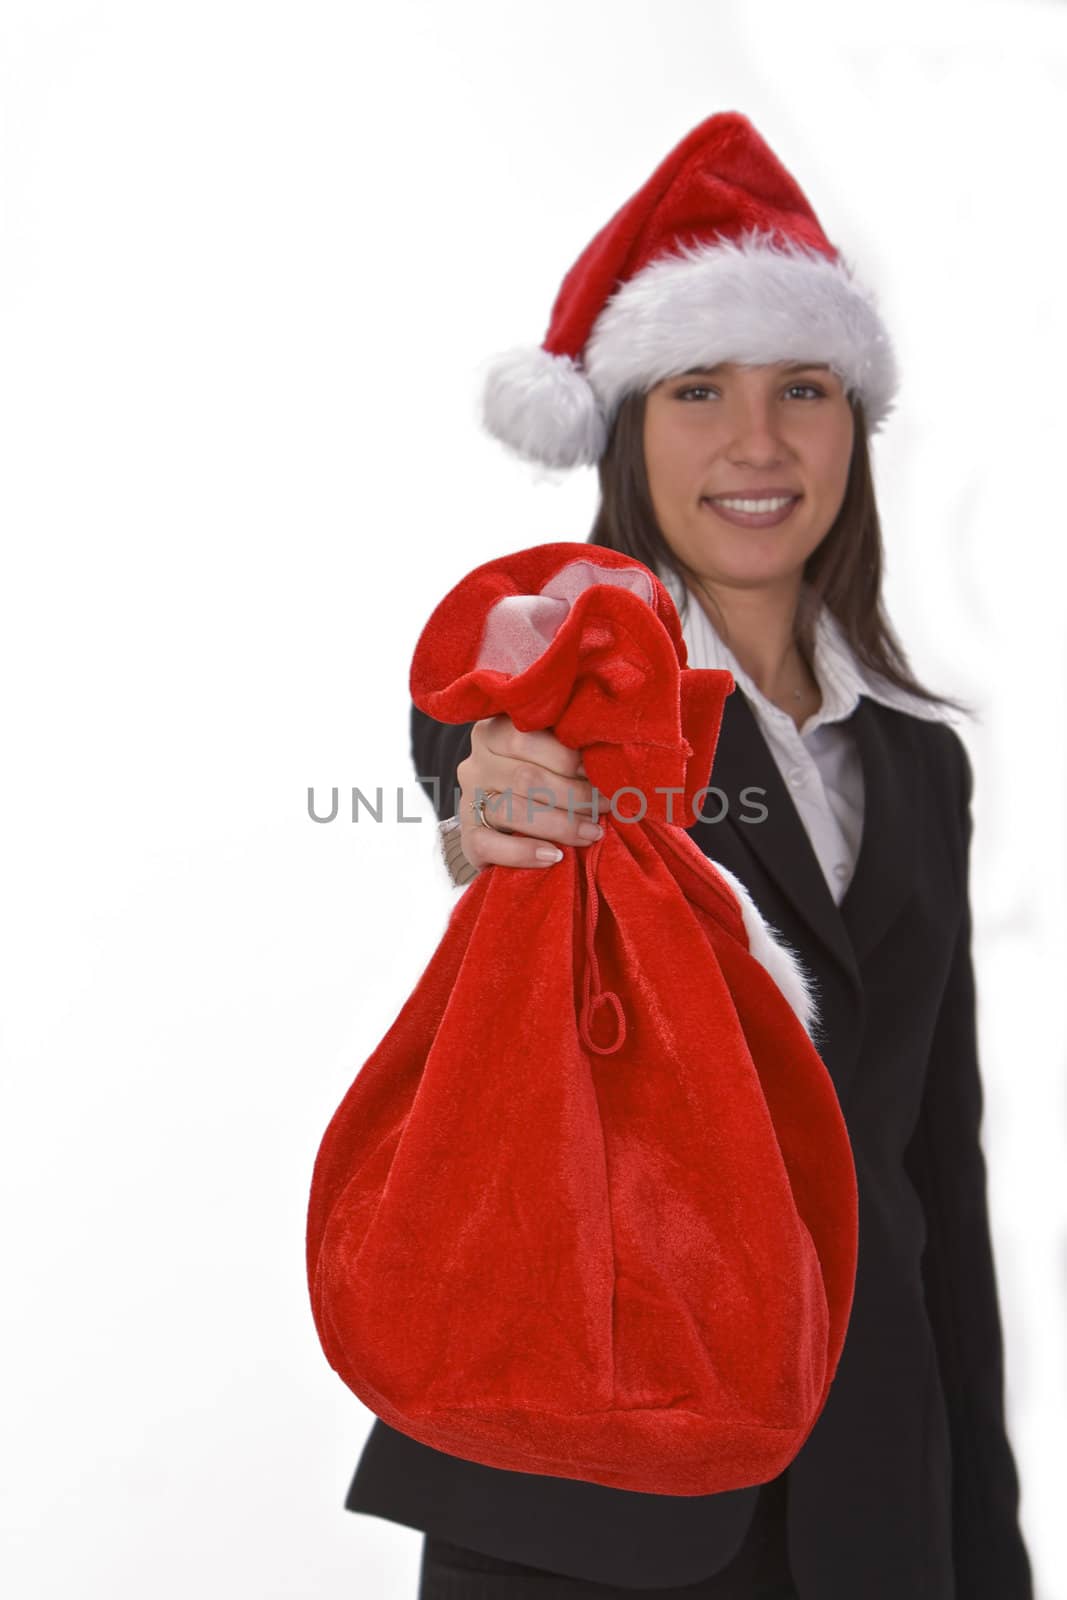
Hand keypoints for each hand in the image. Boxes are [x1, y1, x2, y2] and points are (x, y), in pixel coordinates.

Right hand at [457, 715, 603, 869]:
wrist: (505, 826)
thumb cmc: (541, 781)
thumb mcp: (548, 757)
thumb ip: (567, 752)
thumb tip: (610, 760)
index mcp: (493, 733)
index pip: (527, 738)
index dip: (570, 757)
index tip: (603, 773)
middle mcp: (475, 764)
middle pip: (526, 778)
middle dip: (574, 794)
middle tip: (606, 806)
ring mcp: (468, 801)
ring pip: (513, 811)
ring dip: (561, 824)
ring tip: (592, 833)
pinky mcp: (467, 838)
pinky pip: (488, 845)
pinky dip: (524, 852)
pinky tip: (554, 856)